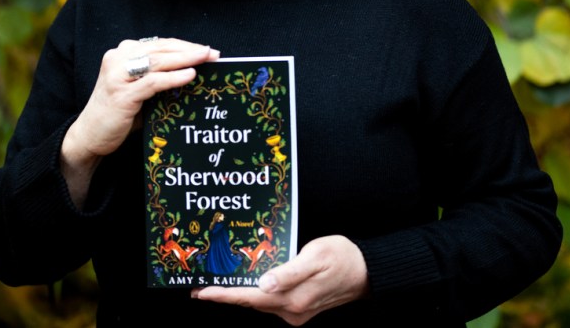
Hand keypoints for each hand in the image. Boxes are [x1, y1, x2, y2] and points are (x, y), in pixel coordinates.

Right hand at [60, 37, 218, 204]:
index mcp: (123, 53)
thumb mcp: (139, 89)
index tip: (207, 50)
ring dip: (186, 59)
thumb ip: (157, 77)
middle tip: (214, 53)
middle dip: (190, 50)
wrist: (90, 135)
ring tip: (207, 59)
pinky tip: (190, 75)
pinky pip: (153, 82)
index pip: (159, 44)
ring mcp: (118, 75)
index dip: (184, 45)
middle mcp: (118, 58)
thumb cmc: (118, 113)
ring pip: (158, 61)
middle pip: (161, 48)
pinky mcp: (121, 94)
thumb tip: (193, 72)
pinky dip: (174, 77)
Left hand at [192, 235, 369, 324]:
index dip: (224, 295)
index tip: (201, 293)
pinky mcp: (300, 308)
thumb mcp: (315, 257)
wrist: (367, 272)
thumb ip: (289, 272)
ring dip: (241, 293)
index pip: (250, 297)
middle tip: (202, 285)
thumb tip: (264, 284)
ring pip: (260, 302)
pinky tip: (251, 281)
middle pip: (251, 302)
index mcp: (292, 298)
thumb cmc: (342, 258)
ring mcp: (296, 312)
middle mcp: (291, 310)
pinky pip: (272, 301)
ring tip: (221, 280)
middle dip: (226, 294)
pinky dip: (257, 293)